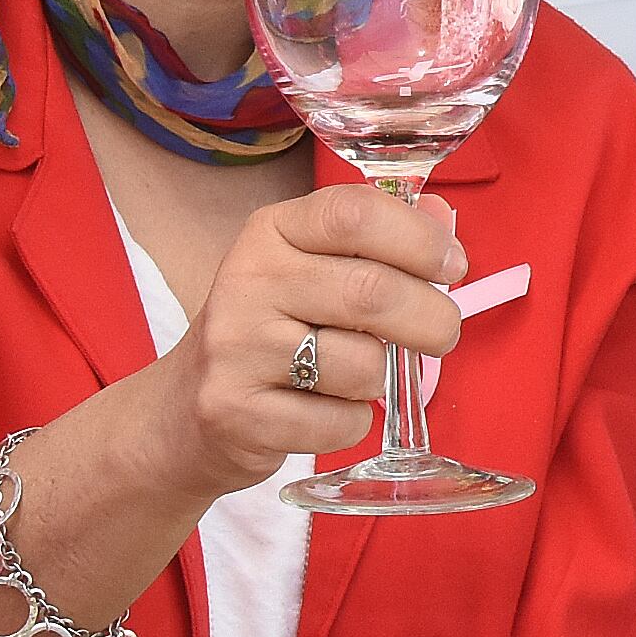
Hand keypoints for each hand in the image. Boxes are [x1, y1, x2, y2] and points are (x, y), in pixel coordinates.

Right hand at [139, 184, 467, 499]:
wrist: (183, 412)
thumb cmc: (270, 333)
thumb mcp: (312, 270)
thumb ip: (378, 239)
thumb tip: (444, 216)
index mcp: (271, 232)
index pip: (353, 213)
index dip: (420, 239)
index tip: (452, 265)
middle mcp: (246, 280)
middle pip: (371, 292)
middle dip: (431, 318)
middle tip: (443, 334)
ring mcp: (235, 348)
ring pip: (361, 365)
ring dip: (381, 378)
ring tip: (355, 375)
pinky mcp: (236, 412)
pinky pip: (339, 423)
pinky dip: (351, 423)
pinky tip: (322, 412)